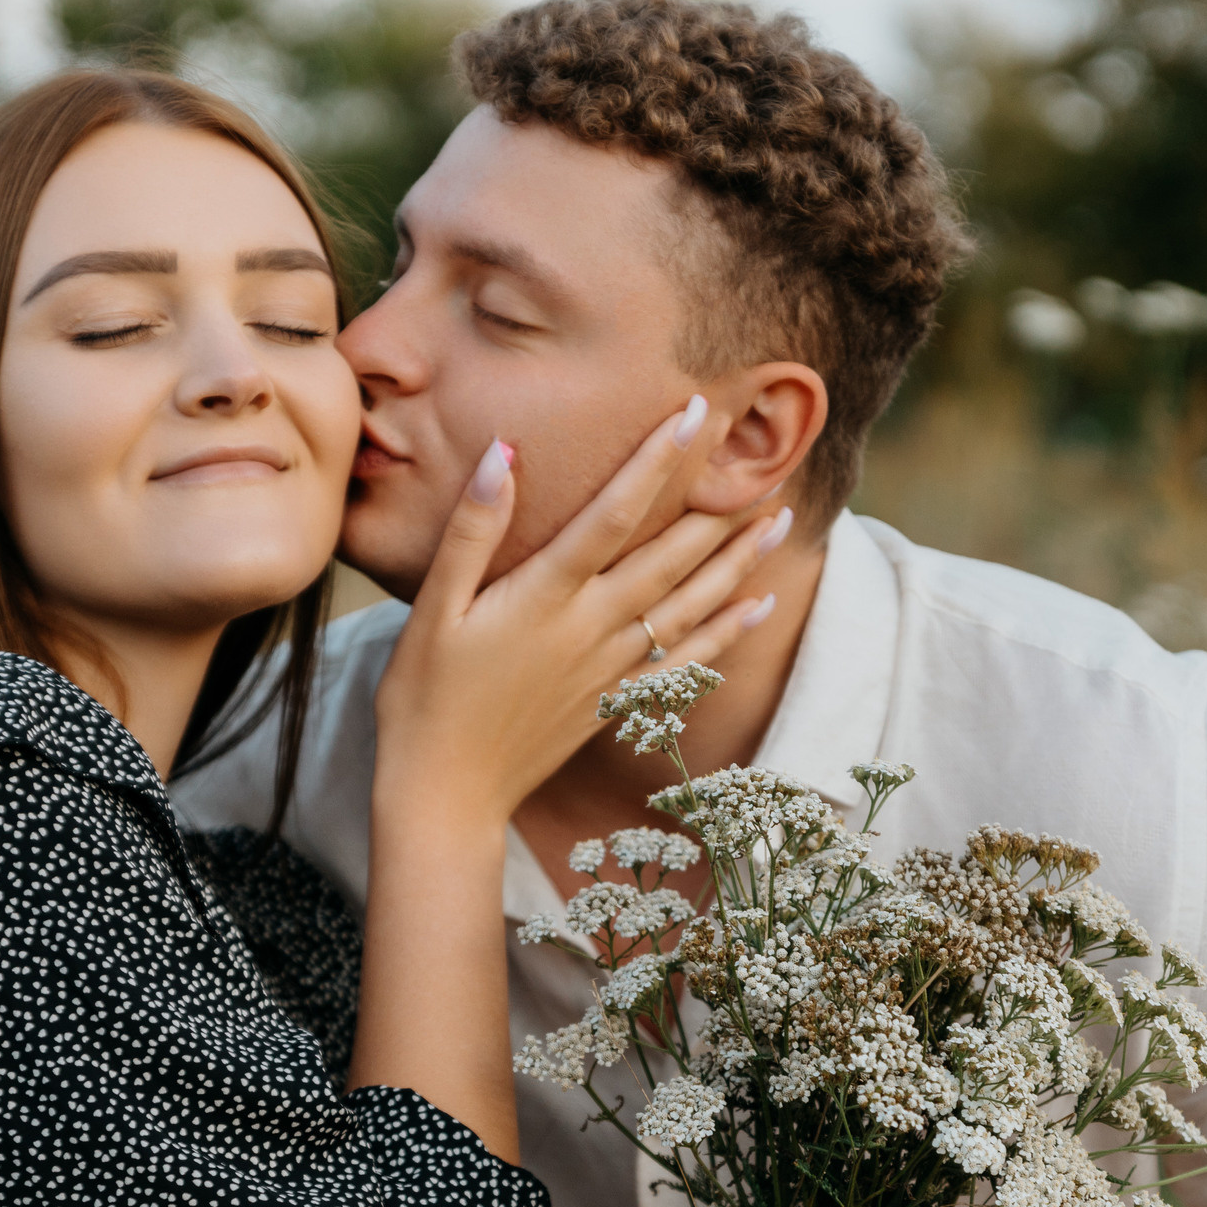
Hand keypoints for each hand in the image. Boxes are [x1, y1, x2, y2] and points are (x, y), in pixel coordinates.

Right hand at [372, 396, 785, 830]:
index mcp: (545, 596)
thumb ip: (472, 531)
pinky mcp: (617, 703)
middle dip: (714, 502)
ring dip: (737, 561)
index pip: (615, 513)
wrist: (446, 792)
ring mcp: (609, 669)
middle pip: (669, 556)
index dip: (657, 460)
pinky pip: (688, 663)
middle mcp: (589, 629)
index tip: (694, 414)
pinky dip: (728, 633)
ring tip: (781, 519)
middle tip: (761, 454)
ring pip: (690, 605)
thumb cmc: (425, 698)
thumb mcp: (433, 609)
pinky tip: (761, 605)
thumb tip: (501, 456)